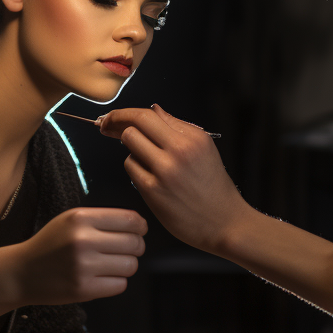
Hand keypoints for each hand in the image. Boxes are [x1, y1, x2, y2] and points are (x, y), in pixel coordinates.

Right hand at [8, 207, 146, 305]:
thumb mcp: (71, 220)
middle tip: (127, 249)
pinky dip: (116, 281)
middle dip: (136, 247)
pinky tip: (103, 277)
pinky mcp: (83, 289)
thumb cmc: (51, 243)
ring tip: (112, 264)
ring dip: (127, 265)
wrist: (21, 273)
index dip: (141, 226)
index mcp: (81, 218)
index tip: (139, 231)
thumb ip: (102, 219)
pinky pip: (120, 284)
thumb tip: (138, 225)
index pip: (130, 220)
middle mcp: (83, 240)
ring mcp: (83, 267)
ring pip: (131, 265)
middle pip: (134, 243)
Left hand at [98, 105, 245, 253]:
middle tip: (108, 128)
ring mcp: (165, 170)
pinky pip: (131, 167)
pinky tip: (147, 174)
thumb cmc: (214, 187)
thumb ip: (178, 127)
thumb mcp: (204, 148)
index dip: (125, 113)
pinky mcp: (153, 190)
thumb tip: (155, 111)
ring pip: (129, 144)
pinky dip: (135, 168)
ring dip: (131, 149)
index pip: (149, 113)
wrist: (224, 221)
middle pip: (134, 124)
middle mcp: (179, 150)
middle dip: (117, 123)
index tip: (115, 116)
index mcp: (192, 137)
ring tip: (144, 159)